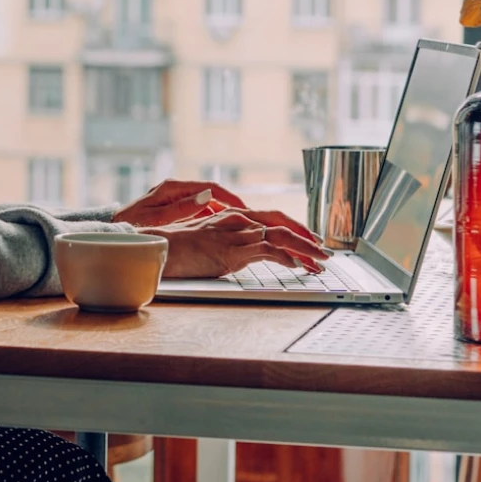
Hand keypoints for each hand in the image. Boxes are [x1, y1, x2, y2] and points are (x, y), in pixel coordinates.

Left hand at [115, 179, 247, 228]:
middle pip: (214, 194)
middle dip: (233, 206)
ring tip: (244, 226)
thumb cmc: (133, 224)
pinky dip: (214, 219)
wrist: (117, 228)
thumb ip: (181, 209)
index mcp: (173, 187)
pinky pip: (202, 211)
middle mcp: (178, 189)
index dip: (231, 198)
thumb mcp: (157, 218)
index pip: (211, 187)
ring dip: (226, 213)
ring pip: (210, 203)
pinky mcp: (178, 208)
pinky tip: (225, 231)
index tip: (246, 210)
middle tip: (252, 220)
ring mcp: (178, 198)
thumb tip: (206, 196)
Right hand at [137, 210, 330, 278]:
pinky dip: (287, 258)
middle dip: (306, 238)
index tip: (308, 241)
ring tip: (319, 262)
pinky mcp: (232, 250)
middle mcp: (236, 219)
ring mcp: (235, 234)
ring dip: (304, 250)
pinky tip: (297, 266)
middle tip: (323, 252)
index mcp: (230, 215)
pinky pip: (268, 251)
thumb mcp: (206, 239)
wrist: (157, 248)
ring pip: (280, 236)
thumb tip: (242, 252)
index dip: (293, 228)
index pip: (270, 218)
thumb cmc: (176, 246)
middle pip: (281, 223)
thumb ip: (226, 240)